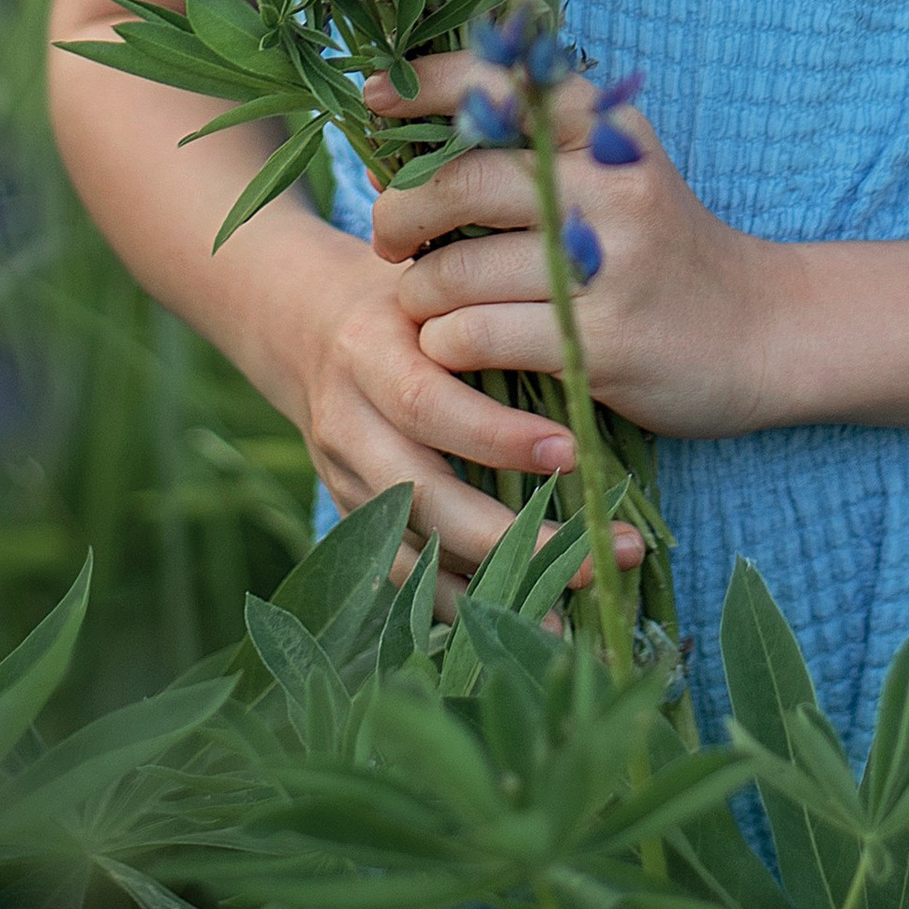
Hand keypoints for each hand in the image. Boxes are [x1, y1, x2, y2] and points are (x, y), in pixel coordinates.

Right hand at [284, 233, 646, 609]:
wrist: (306, 326)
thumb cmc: (404, 301)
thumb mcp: (436, 286)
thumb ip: (491, 315)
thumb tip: (589, 351)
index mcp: (368, 352)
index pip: (428, 403)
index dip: (496, 436)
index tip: (575, 453)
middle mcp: (346, 422)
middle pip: (422, 496)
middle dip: (514, 536)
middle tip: (601, 554)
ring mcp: (342, 477)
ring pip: (411, 550)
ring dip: (494, 589)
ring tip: (571, 617)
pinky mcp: (349, 516)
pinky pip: (400, 576)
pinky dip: (456, 604)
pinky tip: (517, 621)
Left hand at [367, 59, 790, 438]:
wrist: (763, 331)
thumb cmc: (660, 248)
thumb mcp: (616, 172)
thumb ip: (530, 149)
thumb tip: (399, 140)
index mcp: (610, 130)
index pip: (499, 82)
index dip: (423, 84)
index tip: (372, 98)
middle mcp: (611, 185)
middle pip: (460, 182)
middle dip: (400, 213)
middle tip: (389, 239)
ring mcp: (611, 266)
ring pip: (457, 270)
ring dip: (417, 291)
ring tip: (422, 300)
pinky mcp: (604, 342)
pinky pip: (479, 334)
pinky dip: (445, 341)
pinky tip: (455, 344)